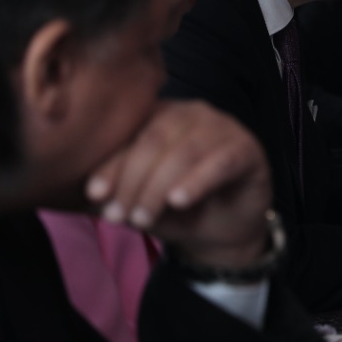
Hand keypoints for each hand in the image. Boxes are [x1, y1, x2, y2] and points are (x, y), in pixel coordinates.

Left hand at [85, 100, 269, 266]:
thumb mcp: (141, 201)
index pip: (129, 135)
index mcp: (158, 115)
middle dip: (133, 181)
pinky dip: (197, 182)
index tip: (95, 195)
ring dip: (159, 188)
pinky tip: (178, 202)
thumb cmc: (177, 208)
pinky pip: (221, 162)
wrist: (223, 229)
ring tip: (144, 219)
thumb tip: (93, 195)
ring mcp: (223, 126)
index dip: (110, 165)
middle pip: (154, 139)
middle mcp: (191, 112)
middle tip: (121, 215)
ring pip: (185, 151)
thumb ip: (120, 193)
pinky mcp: (247, 148)